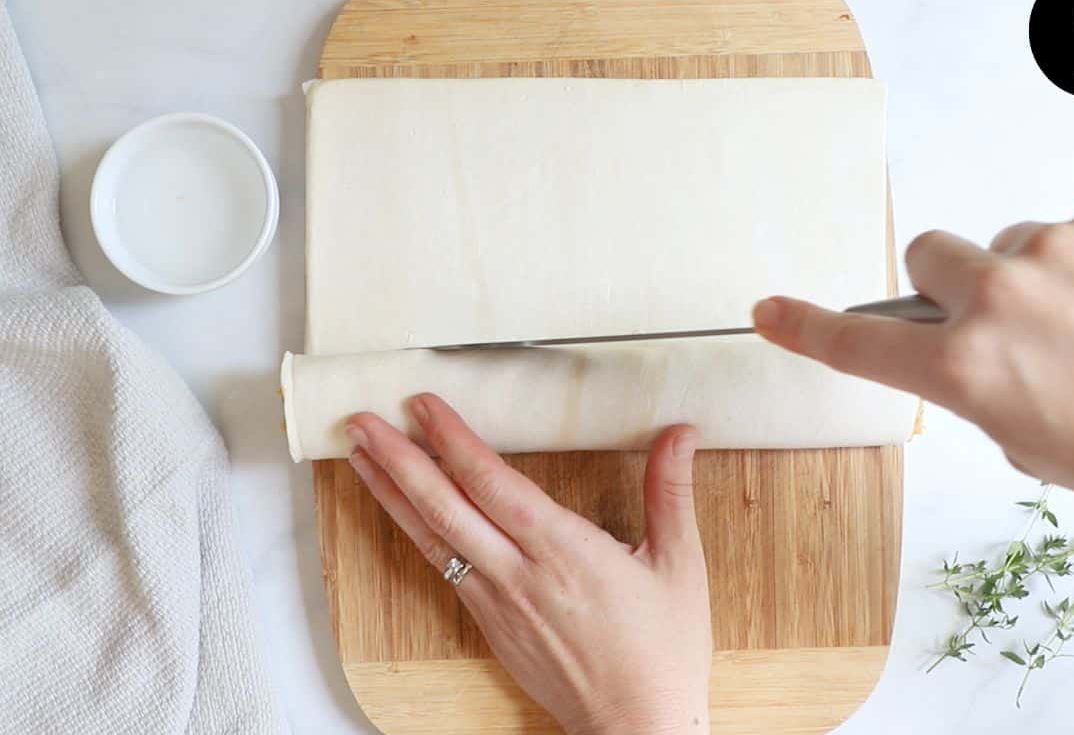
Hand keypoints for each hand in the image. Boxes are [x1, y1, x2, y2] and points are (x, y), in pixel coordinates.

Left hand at [344, 395, 711, 734]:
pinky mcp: (489, 624)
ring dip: (390, 492)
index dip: (453, 440)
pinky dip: (414, 532)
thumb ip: (670, 491)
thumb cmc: (661, 650)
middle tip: (361, 420)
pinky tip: (401, 511)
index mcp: (564, 551)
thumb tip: (680, 432)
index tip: (423, 405)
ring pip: (431, 537)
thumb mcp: (679, 564)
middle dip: (398, 458)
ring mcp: (497, 602)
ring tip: (359, 454)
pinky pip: (442, 568)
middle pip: (443, 507)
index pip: (492, 483)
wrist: (637, 727)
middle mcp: (519, 574)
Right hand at [753, 190, 1073, 514]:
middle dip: (954, 287)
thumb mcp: (1037, 445)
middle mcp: (1000, 298)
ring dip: (1036, 275)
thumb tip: (972, 345)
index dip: (805, 327)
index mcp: (970, 370)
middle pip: (929, 256)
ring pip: (1011, 243)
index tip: (769, 310)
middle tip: (1009, 323)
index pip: (858, 343)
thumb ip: (980, 387)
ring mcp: (1059, 246)